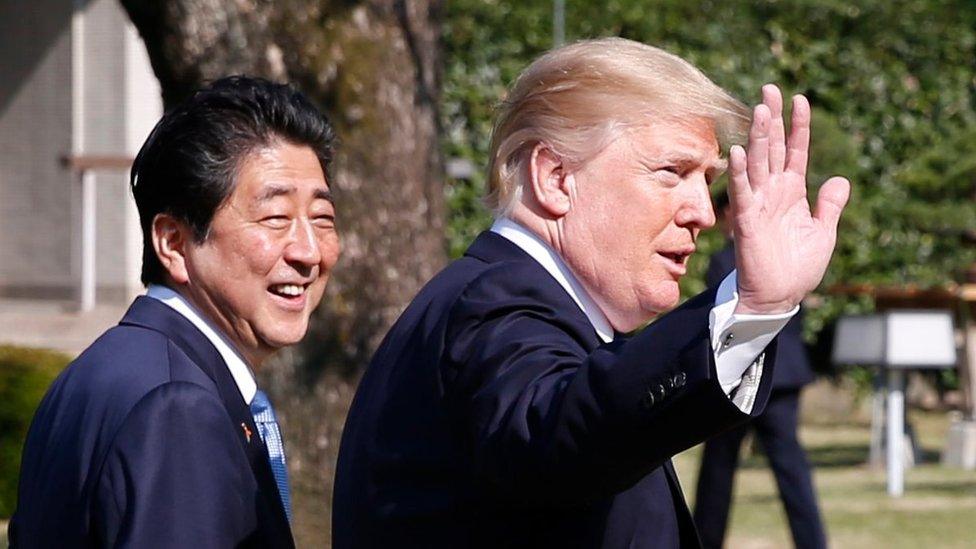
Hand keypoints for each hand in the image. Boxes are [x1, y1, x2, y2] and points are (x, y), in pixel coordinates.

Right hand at [729, 84, 849, 314]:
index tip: (800, 99)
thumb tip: (840, 179)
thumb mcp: (822, 232)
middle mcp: (773, 192)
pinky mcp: (747, 221)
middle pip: (773, 148)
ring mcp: (758, 204)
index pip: (795, 151)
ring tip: (760, 109)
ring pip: (758, 163)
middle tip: (770, 88)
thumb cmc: (797, 268)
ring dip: (758, 137)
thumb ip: (829, 205)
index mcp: (792, 192)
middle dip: (772, 118)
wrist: (779, 297)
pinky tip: (739, 151)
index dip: (798, 126)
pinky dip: (740, 173)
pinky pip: (742, 192)